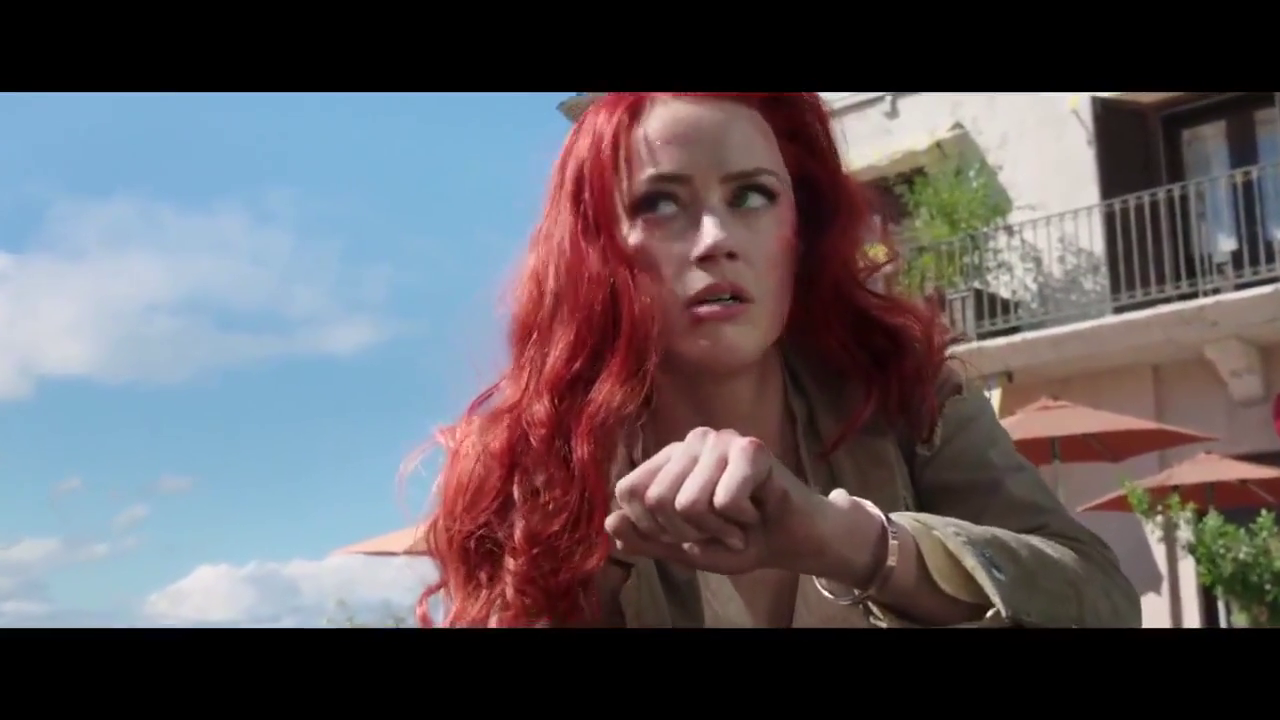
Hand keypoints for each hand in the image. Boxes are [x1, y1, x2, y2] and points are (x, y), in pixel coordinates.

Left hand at [605, 427, 823, 575]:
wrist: (796, 541)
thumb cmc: (741, 540)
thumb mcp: (685, 549)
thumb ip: (646, 539)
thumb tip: (610, 523)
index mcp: (669, 459)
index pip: (628, 491)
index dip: (651, 528)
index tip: (684, 536)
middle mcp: (691, 441)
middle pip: (656, 501)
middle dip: (687, 533)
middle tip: (718, 531)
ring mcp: (721, 440)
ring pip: (689, 504)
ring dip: (717, 531)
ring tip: (737, 523)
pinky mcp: (751, 449)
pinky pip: (724, 501)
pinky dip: (740, 523)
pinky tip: (756, 514)